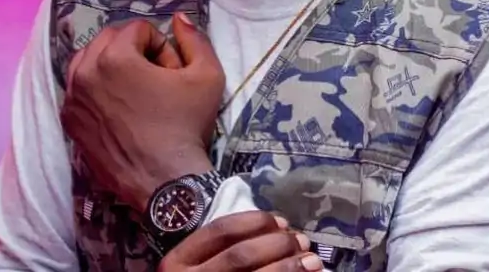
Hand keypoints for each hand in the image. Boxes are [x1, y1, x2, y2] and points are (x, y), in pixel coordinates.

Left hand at [61, 13, 225, 211]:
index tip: (172, 71)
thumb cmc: (187, 125)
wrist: (165, 182)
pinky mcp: (69, 120)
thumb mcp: (207, 75)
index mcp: (115, 57)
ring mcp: (73, 98)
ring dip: (112, 63)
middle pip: (109, 38)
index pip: (139, 29)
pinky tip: (118, 107)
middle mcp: (85, 72)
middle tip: (155, 77)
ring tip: (135, 88)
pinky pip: (78, 87)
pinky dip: (96, 87)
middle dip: (134, 49)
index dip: (161, 46)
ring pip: (89, 59)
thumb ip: (194, 38)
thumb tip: (179, 17)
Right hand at [159, 211, 323, 271]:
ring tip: (312, 262)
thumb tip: (279, 231)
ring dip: (289, 268)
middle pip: (241, 255)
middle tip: (302, 242)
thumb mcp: (197, 269)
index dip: (255, 222)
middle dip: (277, 245)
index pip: (220, 230)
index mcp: (176, 263)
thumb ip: (222, 252)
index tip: (282, 222)